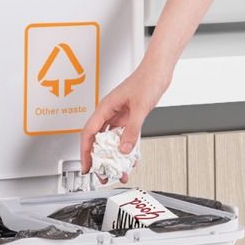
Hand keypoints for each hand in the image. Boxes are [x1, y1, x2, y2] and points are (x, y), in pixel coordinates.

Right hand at [80, 59, 172, 174]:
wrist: (159, 70)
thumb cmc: (147, 79)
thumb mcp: (140, 108)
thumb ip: (132, 130)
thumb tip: (124, 149)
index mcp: (105, 107)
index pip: (89, 133)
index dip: (85, 152)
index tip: (86, 166)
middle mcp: (110, 112)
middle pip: (98, 140)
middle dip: (99, 159)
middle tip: (103, 174)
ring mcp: (119, 116)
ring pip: (111, 141)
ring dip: (114, 157)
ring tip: (118, 171)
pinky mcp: (129, 118)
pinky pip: (123, 138)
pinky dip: (126, 149)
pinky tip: (130, 159)